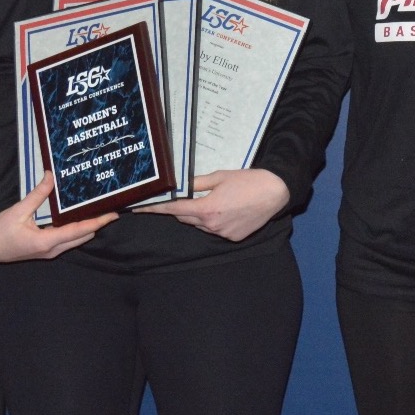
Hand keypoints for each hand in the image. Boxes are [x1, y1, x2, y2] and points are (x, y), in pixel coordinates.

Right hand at [0, 175, 114, 262]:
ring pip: (76, 240)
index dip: (98, 222)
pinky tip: (80, 218)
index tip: (113, 215)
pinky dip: (77, 230)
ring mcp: (50, 252)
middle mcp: (52, 250)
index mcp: (47, 241)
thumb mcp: (18, 210)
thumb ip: (37, 194)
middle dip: (97, 224)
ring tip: (99, 212)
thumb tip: (50, 176)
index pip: (79, 230)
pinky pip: (68, 240)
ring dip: (88, 228)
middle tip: (110, 209)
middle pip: (83, 237)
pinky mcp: (46, 250)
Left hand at [134, 169, 288, 240]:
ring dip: (197, 214)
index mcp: (206, 208)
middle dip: (179, 207)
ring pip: (199, 224)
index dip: (154, 208)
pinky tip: (225, 209)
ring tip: (211, 200)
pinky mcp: (232, 238)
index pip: (173, 209)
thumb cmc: (248, 181)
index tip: (139, 208)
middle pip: (184, 217)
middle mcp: (211, 225)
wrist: (275, 192)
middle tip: (180, 196)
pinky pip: (214, 229)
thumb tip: (178, 184)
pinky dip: (213, 221)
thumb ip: (196, 182)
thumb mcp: (219, 176)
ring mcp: (222, 233)